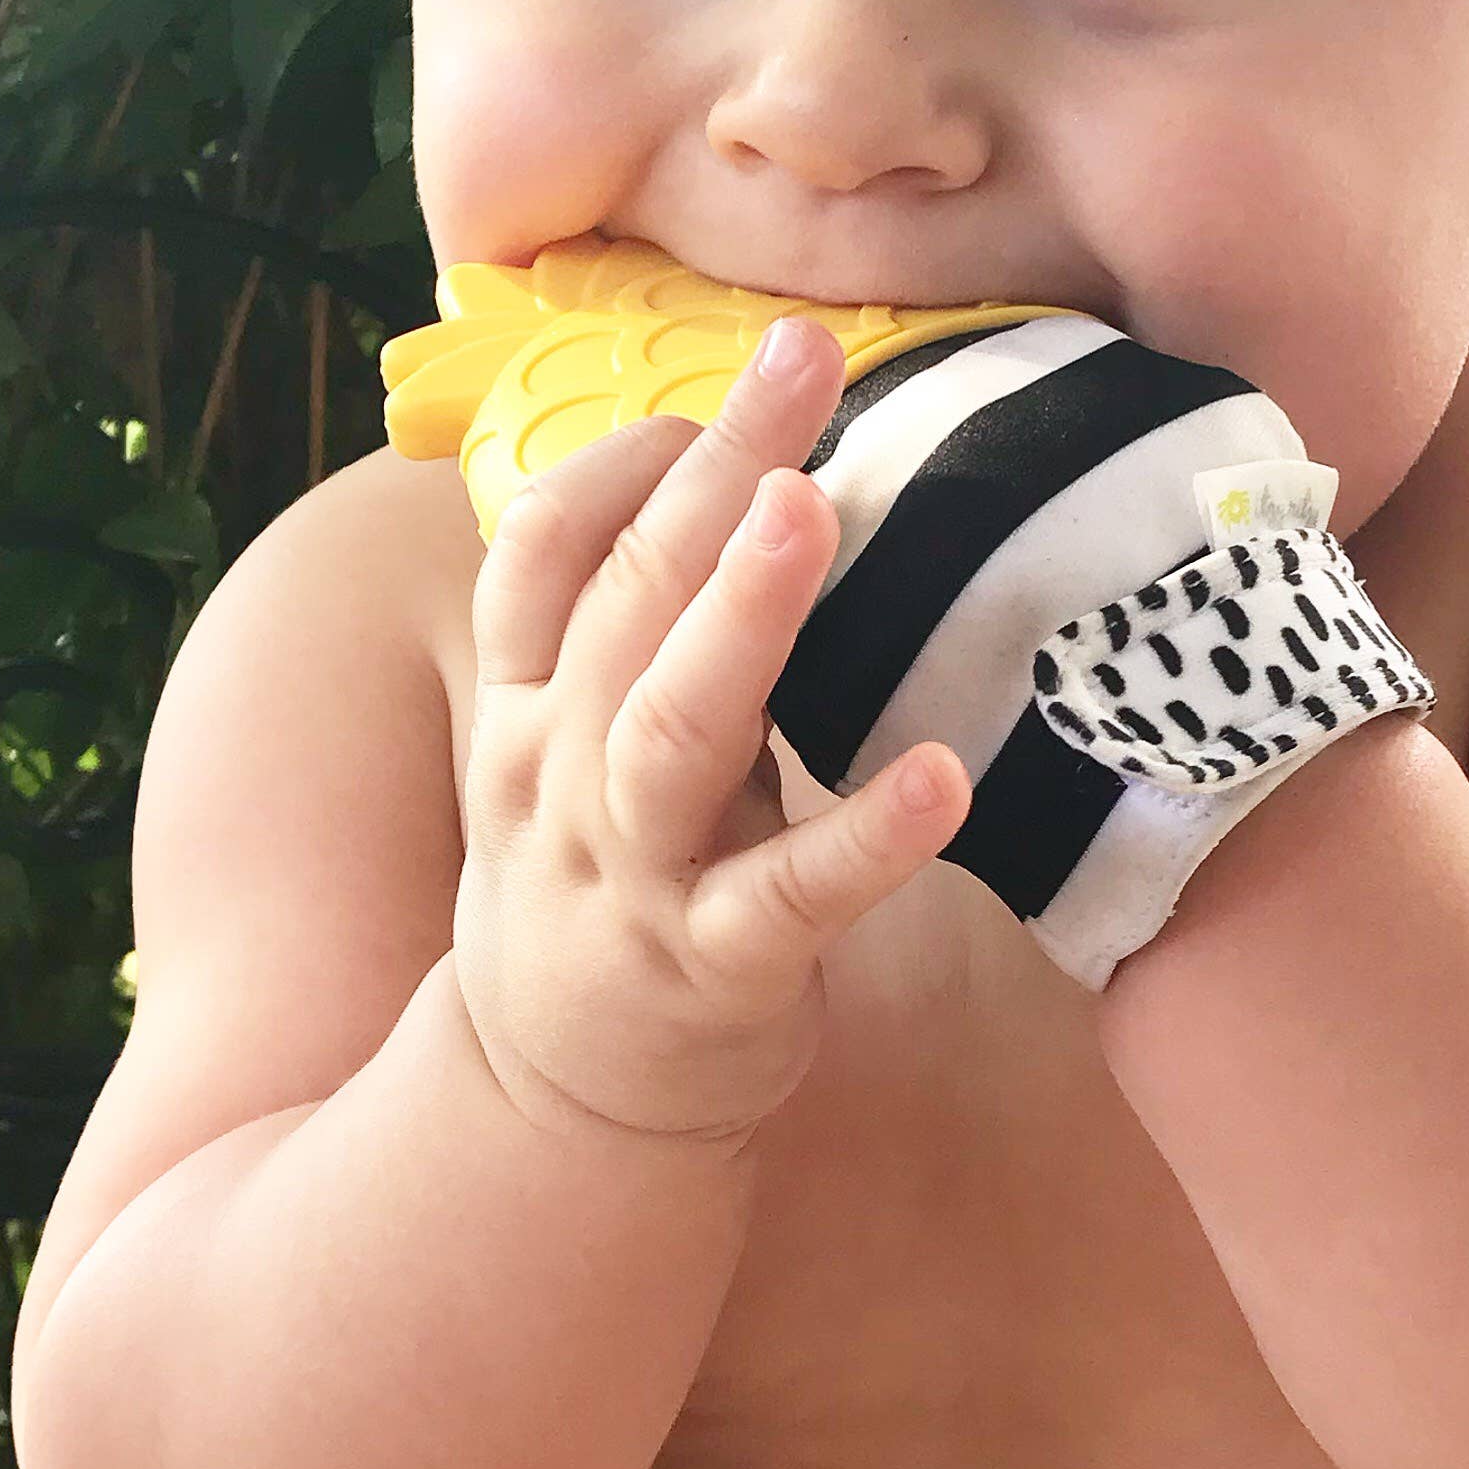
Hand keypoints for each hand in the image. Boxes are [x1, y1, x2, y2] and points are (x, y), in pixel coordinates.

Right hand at [452, 314, 972, 1151]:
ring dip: (738, 615)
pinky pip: (789, 896)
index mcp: (526, 706)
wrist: (555, 1110)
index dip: (626, 458)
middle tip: (799, 358)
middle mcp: (557, 774)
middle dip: (710, 470)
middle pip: (624, 599)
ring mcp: (628, 874)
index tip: (724, 387)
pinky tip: (942, 778)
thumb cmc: (603, 879)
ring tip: (809, 509)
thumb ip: (638, 633)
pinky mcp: (713, 969)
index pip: (542, 551)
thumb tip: (752, 474)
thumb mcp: (573, 750)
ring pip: (668, 730)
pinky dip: (864, 836)